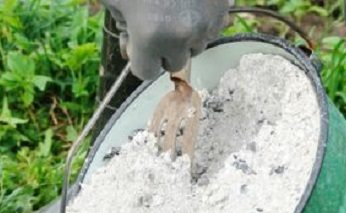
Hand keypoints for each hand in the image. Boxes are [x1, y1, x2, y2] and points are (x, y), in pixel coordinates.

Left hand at [103, 0, 232, 79]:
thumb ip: (121, 24)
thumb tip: (131, 45)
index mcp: (149, 35)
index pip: (145, 72)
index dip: (137, 56)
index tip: (135, 41)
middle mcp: (182, 35)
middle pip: (173, 62)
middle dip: (162, 48)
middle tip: (154, 22)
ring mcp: (207, 21)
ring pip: (197, 46)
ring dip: (184, 35)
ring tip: (172, 8)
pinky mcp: (224, 5)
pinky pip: (213, 26)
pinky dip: (201, 19)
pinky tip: (189, 0)